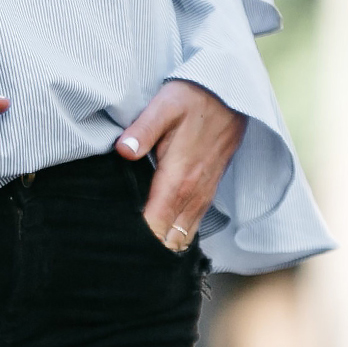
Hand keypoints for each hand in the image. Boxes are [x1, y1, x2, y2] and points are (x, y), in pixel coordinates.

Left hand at [115, 80, 244, 251]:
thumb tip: (122, 151)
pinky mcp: (207, 193)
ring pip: (183, 238)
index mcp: (179, 180)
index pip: (156, 228)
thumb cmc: (193, 99)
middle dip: (147, 251)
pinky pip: (192, 226)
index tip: (116, 243)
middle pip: (169, 241)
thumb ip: (142, 131)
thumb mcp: (164, 107)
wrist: (230, 95)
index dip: (136, 242)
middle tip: (120, 250)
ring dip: (162, 246)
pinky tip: (158, 235)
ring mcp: (203, 196)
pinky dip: (175, 236)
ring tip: (135, 250)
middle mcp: (194, 195)